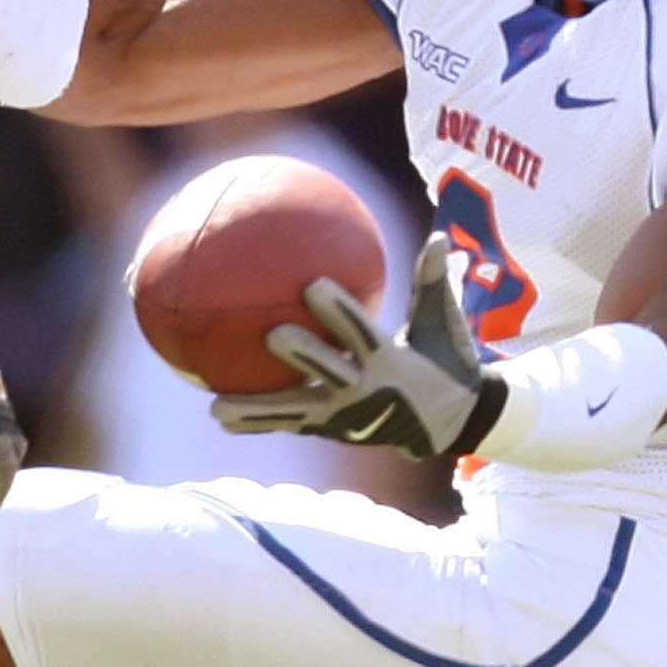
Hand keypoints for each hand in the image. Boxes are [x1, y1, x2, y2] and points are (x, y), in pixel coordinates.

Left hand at [210, 232, 493, 459]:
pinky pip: (289, 423)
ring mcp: (345, 416)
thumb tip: (437, 236)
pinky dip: (256, 422)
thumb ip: (434, 282)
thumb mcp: (443, 323)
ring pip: (296, 410)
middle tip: (271, 335)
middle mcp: (366, 392)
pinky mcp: (331, 429)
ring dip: (258, 411)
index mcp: (391, 362)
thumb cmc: (444, 360)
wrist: (449, 421)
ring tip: (216, 410)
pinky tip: (219, 415)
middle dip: (303, 356)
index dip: (339, 311)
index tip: (314, 286)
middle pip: (328, 371)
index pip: (361, 331)